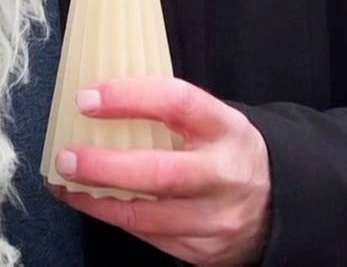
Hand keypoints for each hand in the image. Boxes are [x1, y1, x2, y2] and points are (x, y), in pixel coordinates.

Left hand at [47, 77, 271, 266]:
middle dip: (104, 167)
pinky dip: (113, 217)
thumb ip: (168, 111)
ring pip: (148, 216)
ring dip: (97, 200)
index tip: (87, 99)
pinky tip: (89, 200)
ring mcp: (216, 219)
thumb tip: (97, 97)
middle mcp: (225, 175)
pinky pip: (149, 236)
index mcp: (227, 130)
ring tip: (65, 181)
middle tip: (65, 157)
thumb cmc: (227, 151)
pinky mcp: (204, 250)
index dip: (129, 98)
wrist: (281, 204)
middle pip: (161, 174)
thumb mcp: (214, 121)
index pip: (178, 104)